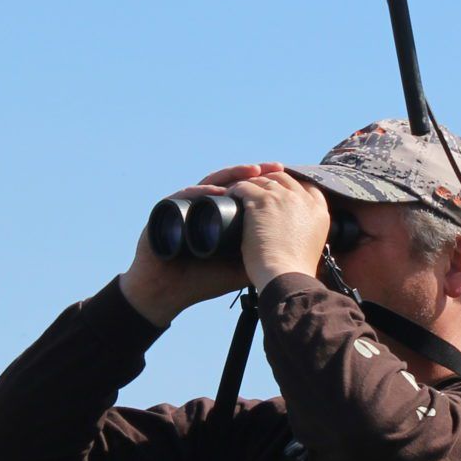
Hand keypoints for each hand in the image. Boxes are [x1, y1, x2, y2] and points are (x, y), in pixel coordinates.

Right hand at [118, 163, 287, 326]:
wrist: (166, 293)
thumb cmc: (202, 282)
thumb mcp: (240, 269)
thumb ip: (261, 258)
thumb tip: (294, 251)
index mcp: (222, 217)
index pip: (246, 194)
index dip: (267, 186)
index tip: (290, 181)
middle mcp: (205, 207)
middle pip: (232, 183)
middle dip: (254, 174)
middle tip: (276, 167)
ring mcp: (187, 207)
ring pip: (211, 183)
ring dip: (232, 175)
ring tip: (253, 171)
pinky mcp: (167, 210)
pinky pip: (185, 196)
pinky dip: (201, 193)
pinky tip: (217, 192)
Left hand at [226, 171, 332, 292]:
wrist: (286, 275)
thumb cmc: (294, 270)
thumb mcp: (312, 246)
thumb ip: (306, 232)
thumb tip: (294, 232)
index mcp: (319, 211)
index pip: (307, 187)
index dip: (291, 187)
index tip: (279, 193)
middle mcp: (303, 199)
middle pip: (283, 179)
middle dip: (268, 180)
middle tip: (255, 189)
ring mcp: (283, 197)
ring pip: (263, 180)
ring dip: (250, 183)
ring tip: (239, 192)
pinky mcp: (262, 201)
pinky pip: (245, 186)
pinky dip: (235, 189)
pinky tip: (229, 194)